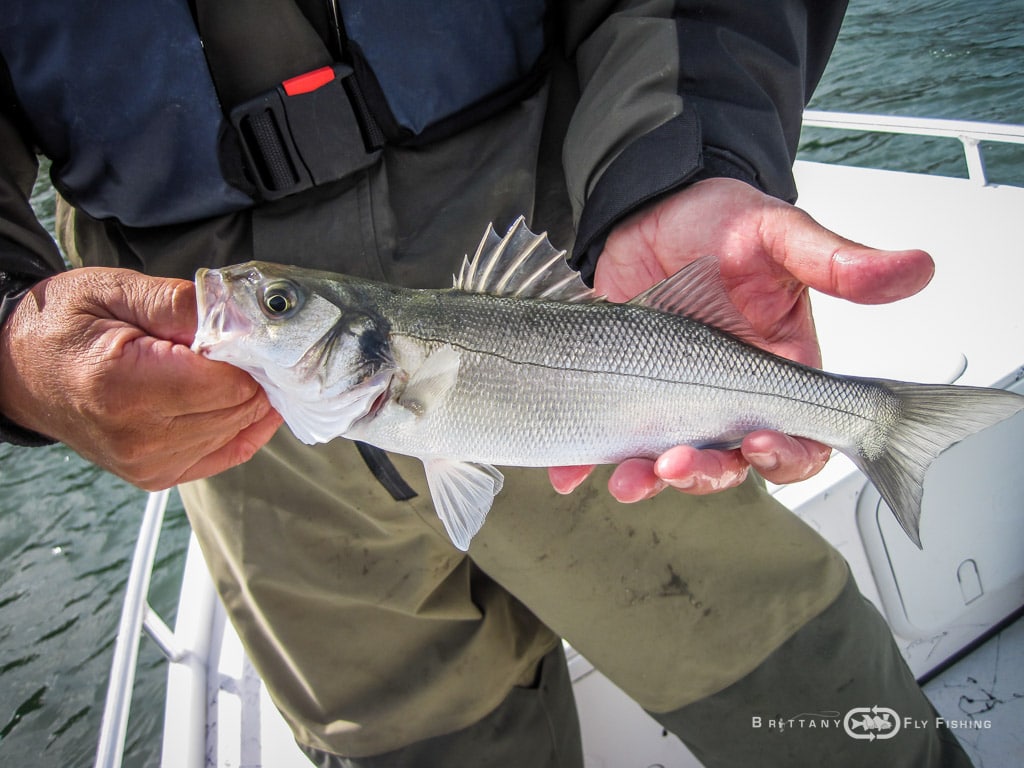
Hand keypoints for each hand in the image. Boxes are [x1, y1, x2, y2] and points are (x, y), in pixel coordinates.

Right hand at [0, 268, 281, 489]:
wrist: (19, 370)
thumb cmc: (65, 325)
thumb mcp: (116, 290)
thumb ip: (182, 303)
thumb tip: (244, 317)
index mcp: (124, 386)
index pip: (229, 383)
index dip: (250, 352)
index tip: (245, 330)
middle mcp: (137, 436)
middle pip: (238, 408)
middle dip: (251, 372)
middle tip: (236, 343)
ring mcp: (147, 463)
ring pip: (238, 429)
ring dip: (244, 397)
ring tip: (218, 366)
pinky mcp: (156, 475)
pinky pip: (228, 451)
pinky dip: (241, 424)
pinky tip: (237, 398)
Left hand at [550, 177, 933, 500]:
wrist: (649, 206)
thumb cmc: (720, 220)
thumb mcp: (778, 234)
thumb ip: (834, 260)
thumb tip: (914, 269)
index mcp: (775, 370)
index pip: (797, 437)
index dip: (784, 454)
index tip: (757, 443)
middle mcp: (724, 395)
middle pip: (729, 464)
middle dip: (705, 474)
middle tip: (677, 463)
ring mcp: (669, 399)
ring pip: (668, 462)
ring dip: (649, 479)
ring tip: (626, 477)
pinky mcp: (619, 393)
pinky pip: (607, 440)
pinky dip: (585, 462)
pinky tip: (565, 471)